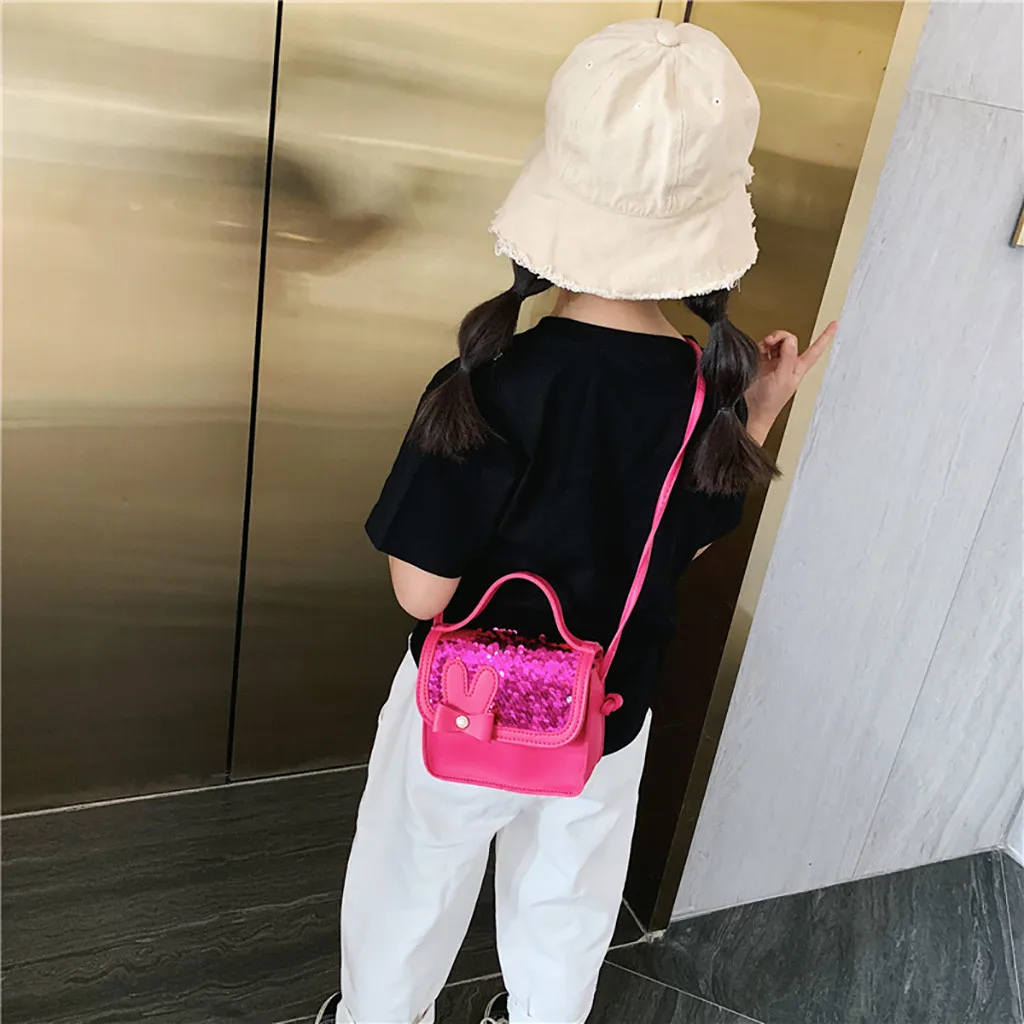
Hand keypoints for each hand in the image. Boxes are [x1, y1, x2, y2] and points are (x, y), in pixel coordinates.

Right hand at [744, 321, 837, 444]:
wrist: (752, 410)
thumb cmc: (770, 402)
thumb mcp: (783, 378)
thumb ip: (787, 357)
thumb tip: (790, 339)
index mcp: (798, 368)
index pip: (816, 349)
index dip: (826, 336)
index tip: (834, 323)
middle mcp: (787, 364)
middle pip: (790, 340)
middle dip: (782, 336)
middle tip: (774, 340)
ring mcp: (774, 363)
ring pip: (776, 342)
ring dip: (770, 341)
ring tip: (765, 347)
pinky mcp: (760, 364)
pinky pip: (763, 347)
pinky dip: (760, 346)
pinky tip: (759, 351)